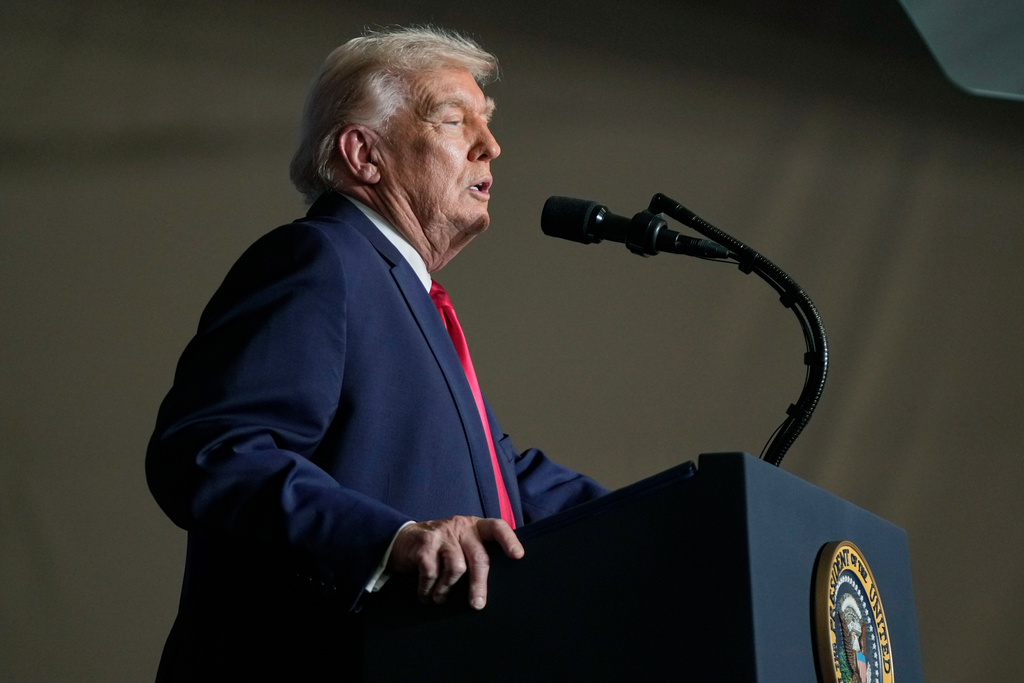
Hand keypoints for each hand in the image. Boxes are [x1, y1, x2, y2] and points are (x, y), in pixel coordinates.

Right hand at [386, 516, 523, 609]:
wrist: (401, 540)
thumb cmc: (439, 547)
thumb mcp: (460, 543)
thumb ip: (475, 553)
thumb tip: (496, 584)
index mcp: (474, 526)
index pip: (496, 527)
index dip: (509, 540)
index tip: (518, 556)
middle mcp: (460, 527)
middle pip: (478, 557)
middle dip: (479, 584)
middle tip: (477, 604)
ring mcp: (442, 534)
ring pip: (456, 568)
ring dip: (448, 589)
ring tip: (440, 598)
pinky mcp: (424, 545)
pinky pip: (431, 573)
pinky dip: (429, 590)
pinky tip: (426, 596)